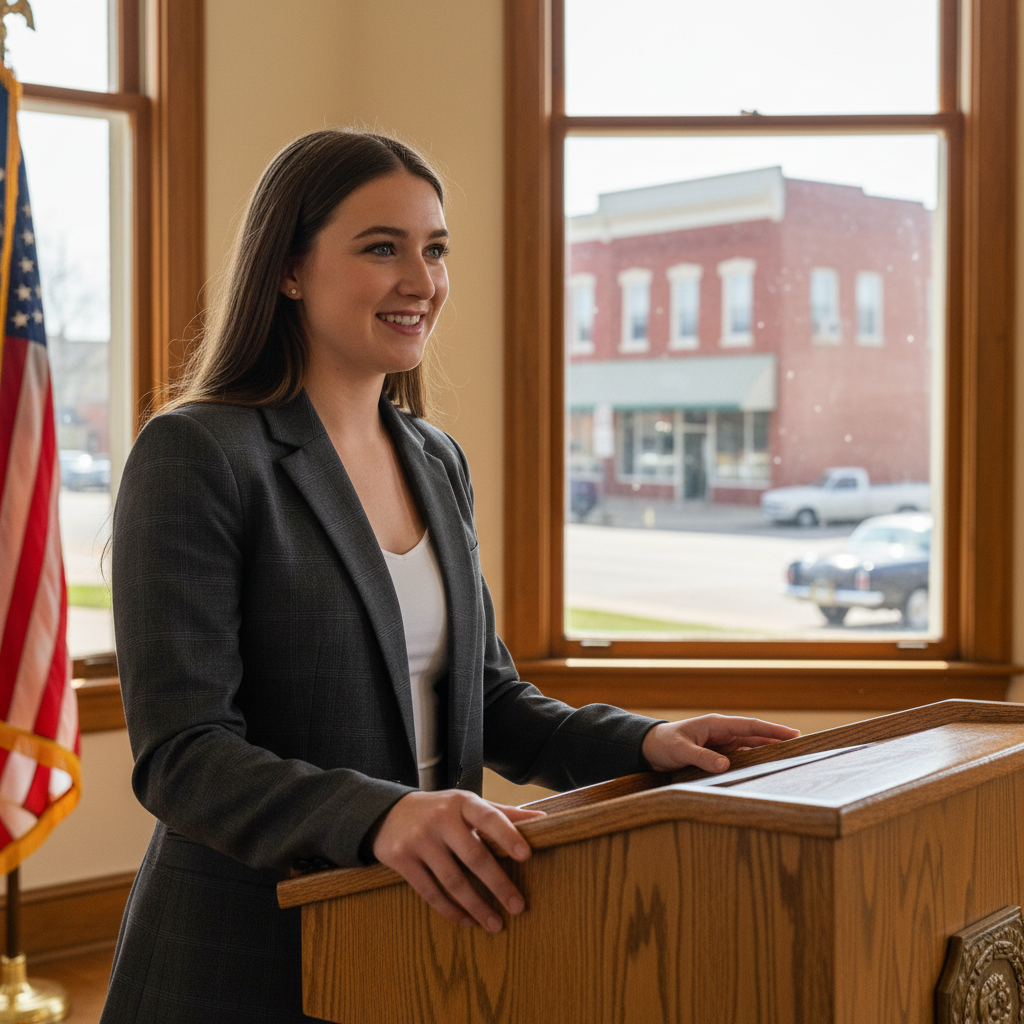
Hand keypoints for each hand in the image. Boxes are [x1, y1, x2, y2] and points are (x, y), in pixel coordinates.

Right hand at [371, 789, 545, 931]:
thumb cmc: (440, 810)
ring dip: (477, 906)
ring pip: (452, 880)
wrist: (387, 812)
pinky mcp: (402, 860)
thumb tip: (542, 819)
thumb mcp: (467, 805)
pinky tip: (467, 921)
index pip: (489, 817)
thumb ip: (502, 813)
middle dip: (498, 884)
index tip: (527, 856)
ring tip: (496, 924)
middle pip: (473, 856)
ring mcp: (419, 840)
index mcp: (461, 802)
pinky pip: (430, 892)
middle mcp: (440, 819)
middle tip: (518, 906)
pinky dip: (451, 910)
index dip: (508, 835)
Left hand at [641, 714, 799, 773]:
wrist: (649, 748)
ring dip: (769, 751)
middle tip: (803, 747)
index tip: (794, 733)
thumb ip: (701, 757)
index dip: (772, 730)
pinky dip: (754, 761)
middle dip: (778, 739)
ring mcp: (722, 743)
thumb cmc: (663, 744)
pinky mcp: (719, 754)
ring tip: (791, 759)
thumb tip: (725, 765)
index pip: (750, 726)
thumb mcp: (680, 750)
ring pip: (751, 747)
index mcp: (715, 724)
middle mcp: (722, 732)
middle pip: (756, 736)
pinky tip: (766, 769)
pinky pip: (741, 757)